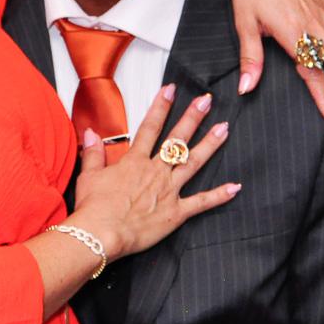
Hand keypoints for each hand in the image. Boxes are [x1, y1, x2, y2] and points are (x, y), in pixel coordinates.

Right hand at [70, 86, 237, 258]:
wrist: (101, 233)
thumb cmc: (94, 208)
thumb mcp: (88, 176)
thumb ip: (93, 153)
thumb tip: (91, 133)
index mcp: (134, 162)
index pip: (150, 127)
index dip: (161, 106)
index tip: (171, 90)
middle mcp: (155, 172)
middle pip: (177, 139)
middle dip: (193, 118)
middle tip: (206, 101)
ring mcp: (168, 191)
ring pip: (193, 162)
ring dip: (210, 144)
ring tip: (224, 129)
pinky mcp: (176, 213)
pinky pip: (201, 202)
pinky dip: (219, 195)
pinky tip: (235, 187)